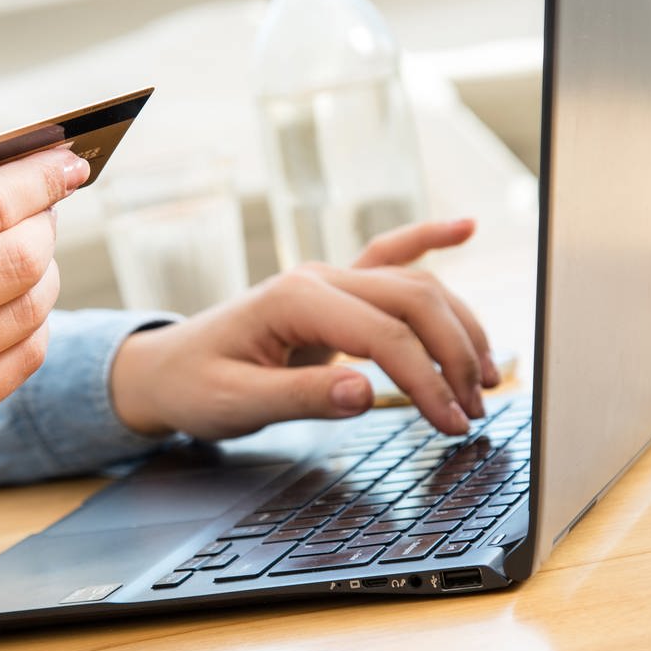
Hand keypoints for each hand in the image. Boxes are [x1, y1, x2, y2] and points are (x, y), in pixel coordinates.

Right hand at [0, 133, 89, 504]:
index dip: (36, 178)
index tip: (66, 160)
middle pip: (16, 258)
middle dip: (46, 222)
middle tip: (46, 206)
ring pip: (28, 309)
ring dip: (46, 270)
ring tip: (31, 250)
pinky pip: (23, 359)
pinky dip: (35, 321)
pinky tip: (17, 302)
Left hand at [109, 219, 498, 439]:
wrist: (165, 369)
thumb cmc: (195, 387)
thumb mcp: (237, 404)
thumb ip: (301, 397)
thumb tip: (366, 393)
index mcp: (294, 299)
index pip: (384, 336)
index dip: (427, 380)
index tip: (452, 424)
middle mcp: (317, 278)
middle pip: (413, 302)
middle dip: (454, 356)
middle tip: (474, 411)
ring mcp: (328, 278)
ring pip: (413, 286)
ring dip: (457, 326)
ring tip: (485, 377)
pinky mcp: (334, 292)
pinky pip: (388, 256)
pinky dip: (428, 239)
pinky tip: (464, 226)